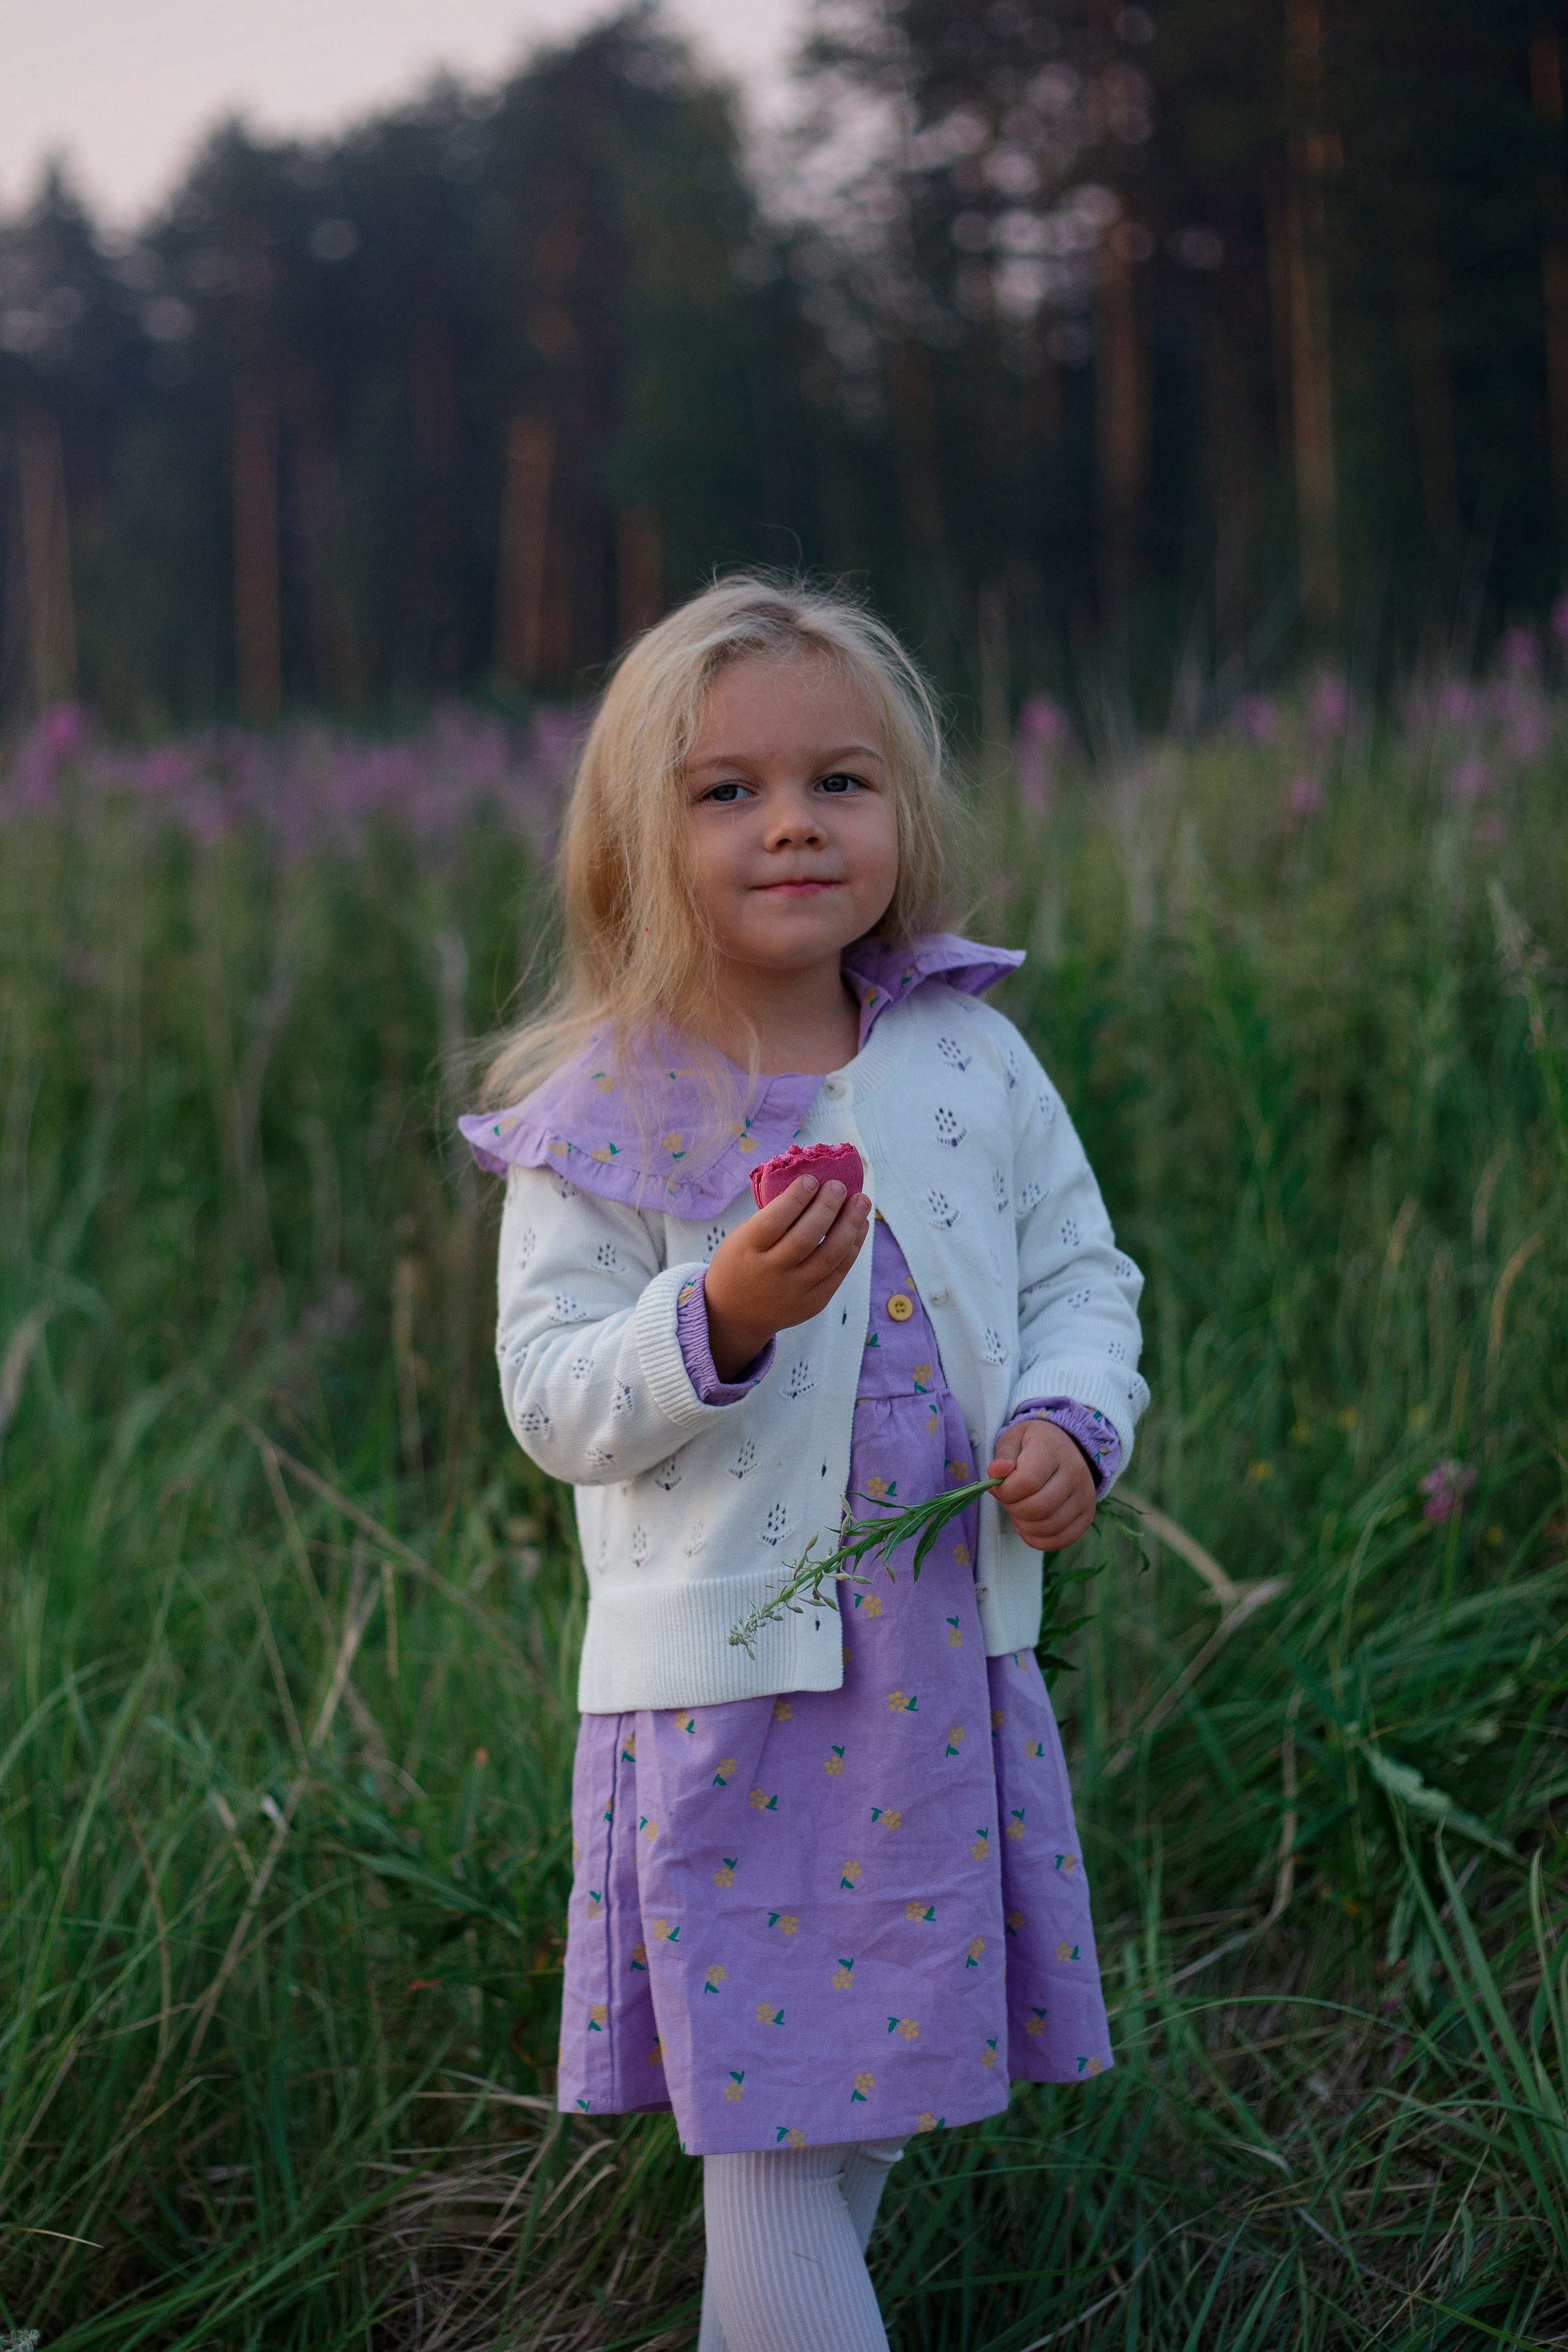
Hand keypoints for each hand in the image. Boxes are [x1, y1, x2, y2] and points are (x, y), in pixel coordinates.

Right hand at [705, 1176, 870, 1380]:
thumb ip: (770, 1217)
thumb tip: (811, 1185)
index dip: (795, 1200)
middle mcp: (770, 1273)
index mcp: (747, 1250)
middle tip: (839, 1186)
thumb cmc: (741, 1262)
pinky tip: (860, 1226)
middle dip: (827, 1208)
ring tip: (861, 1201)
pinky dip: (853, 1247)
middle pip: (805, 1238)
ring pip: (828, 1256)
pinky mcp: (813, 1303)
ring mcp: (794, 1291)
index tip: (811, 1179)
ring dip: (849, 1225)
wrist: (735, 1313)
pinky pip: (838, 1273)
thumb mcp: (741, 1238)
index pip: (773, 1222)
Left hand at [987, 1418, 1095, 1551]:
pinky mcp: (1087, 1515)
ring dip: (1025, 1526)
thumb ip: (1003, 1455)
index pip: (1027, 1482)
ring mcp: (1085, 1497)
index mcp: (1052, 1450)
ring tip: (1019, 1512)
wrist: (1066, 1446)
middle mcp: (1074, 1473)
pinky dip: (1039, 1541)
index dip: (1006, 1491)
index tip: (998, 1487)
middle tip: (1009, 1500)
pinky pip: (1062, 1540)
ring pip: (1049, 1527)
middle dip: (1014, 1509)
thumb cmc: (1035, 1443)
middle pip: (1039, 1508)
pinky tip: (1028, 1528)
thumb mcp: (1014, 1438)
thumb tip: (996, 1473)